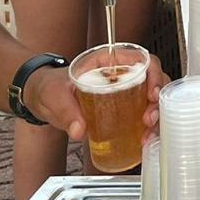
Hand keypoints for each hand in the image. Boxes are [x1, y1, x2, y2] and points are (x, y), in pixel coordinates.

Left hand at [22, 54, 170, 140]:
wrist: (41, 99)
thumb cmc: (49, 87)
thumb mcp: (54, 95)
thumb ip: (66, 111)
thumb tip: (79, 129)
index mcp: (109, 61)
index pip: (143, 60)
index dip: (154, 74)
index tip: (152, 94)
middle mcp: (122, 74)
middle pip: (154, 82)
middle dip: (158, 102)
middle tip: (148, 120)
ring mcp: (125, 91)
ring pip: (152, 100)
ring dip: (156, 116)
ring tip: (146, 134)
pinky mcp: (122, 108)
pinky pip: (142, 114)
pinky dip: (147, 127)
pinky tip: (143, 139)